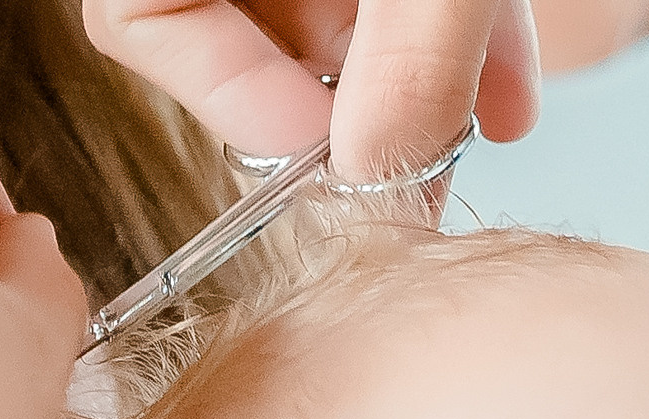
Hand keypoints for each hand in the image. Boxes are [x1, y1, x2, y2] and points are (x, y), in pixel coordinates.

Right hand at [84, 0, 540, 182]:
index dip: (227, 89)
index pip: (141, 14)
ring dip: (413, 79)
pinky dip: (446, 35)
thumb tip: (379, 173)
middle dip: (349, 103)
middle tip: (420, 161)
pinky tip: (507, 85)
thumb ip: (410, 51)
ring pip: (329, 15)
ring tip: (491, 115)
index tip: (324, 145)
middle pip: (241, 25)